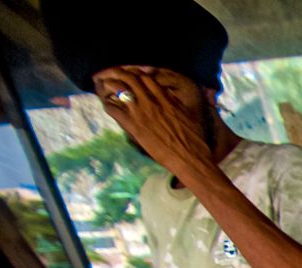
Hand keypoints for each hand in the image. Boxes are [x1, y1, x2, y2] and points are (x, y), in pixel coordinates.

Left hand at [96, 68, 214, 179]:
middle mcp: (152, 102)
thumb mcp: (189, 117)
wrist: (190, 159)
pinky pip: (114, 109)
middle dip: (120, 74)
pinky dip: (108, 105)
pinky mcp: (133, 126)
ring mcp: (141, 113)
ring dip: (111, 85)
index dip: (137, 74)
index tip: (132, 75)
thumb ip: (176, 104)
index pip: (147, 78)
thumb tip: (170, 97)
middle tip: (114, 74)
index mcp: (166, 99)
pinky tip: (108, 105)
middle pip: (131, 79)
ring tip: (106, 85)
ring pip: (119, 89)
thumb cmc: (195, 141)